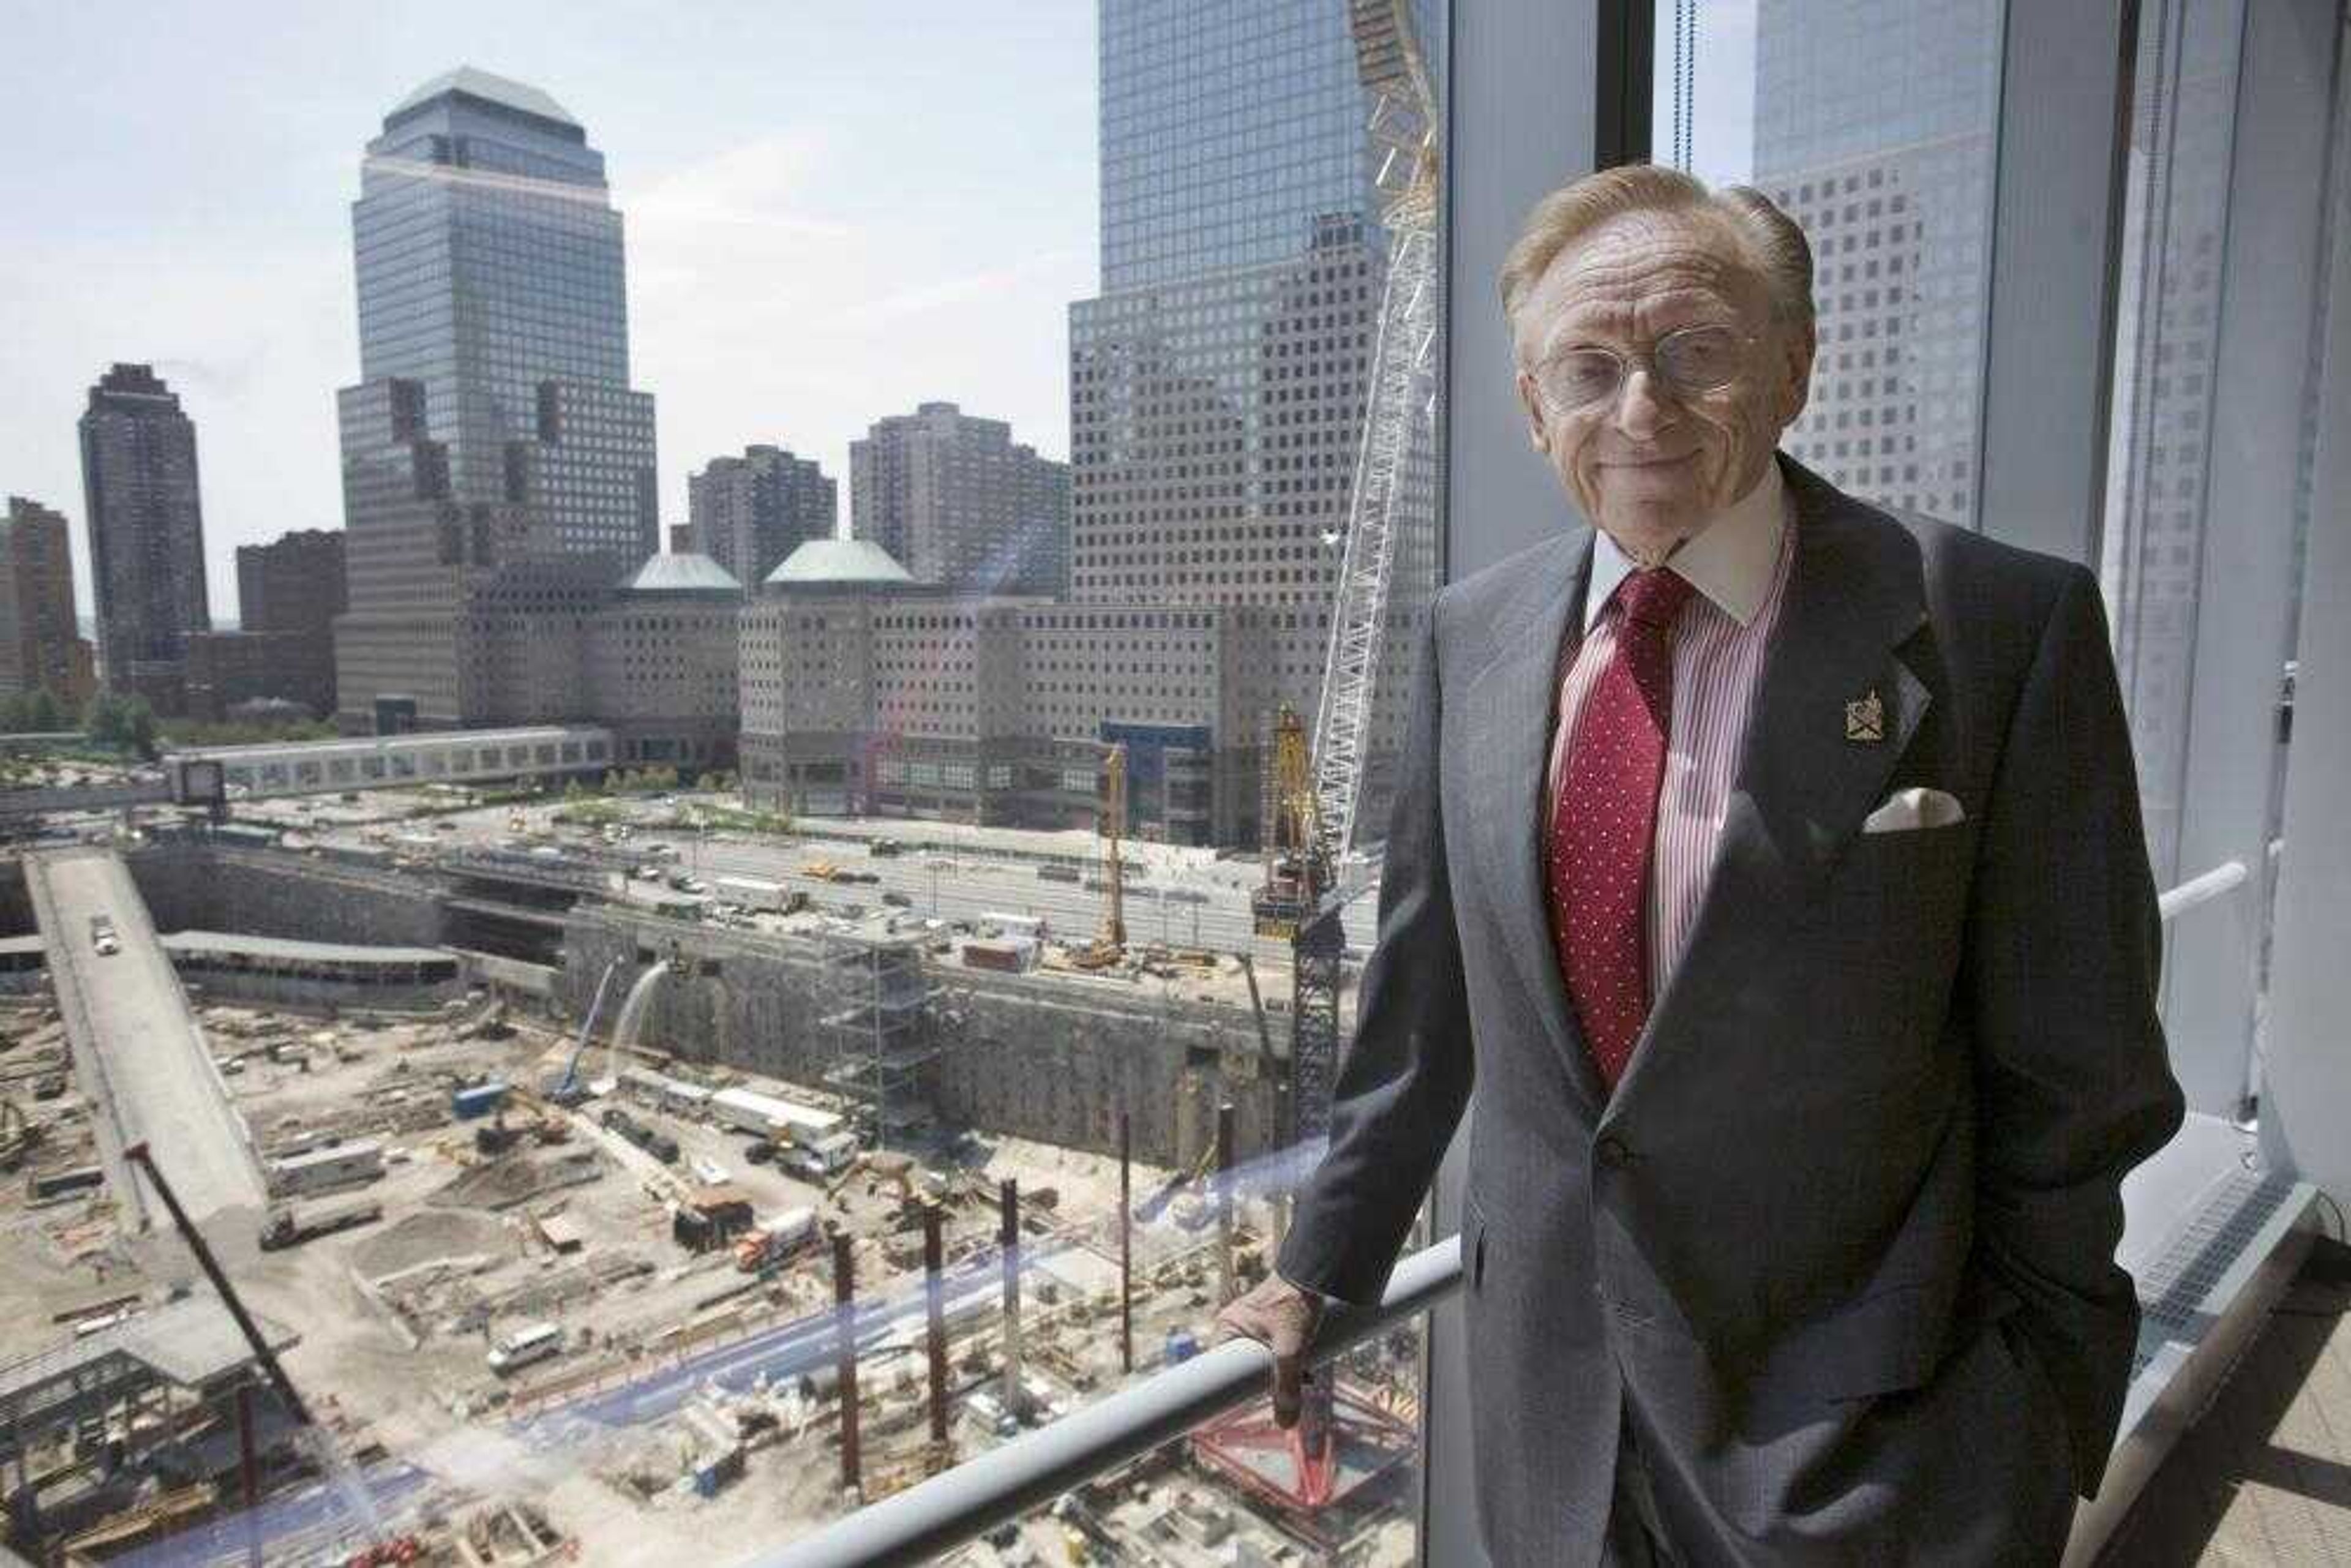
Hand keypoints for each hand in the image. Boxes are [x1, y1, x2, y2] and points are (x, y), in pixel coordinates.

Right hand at [1212, 1272, 1323, 1427]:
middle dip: (1266, 1381)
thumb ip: (1287, 1386)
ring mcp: (1252, 1322)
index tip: (1243, 1408)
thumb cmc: (1296, 1303)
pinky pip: (1272, 1348)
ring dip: (1281, 1371)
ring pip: (1261, 1359)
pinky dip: (1287, 1358)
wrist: (1315, 1271)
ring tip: (1305, 1376)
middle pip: (1243, 1367)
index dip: (1230, 1391)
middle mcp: (1235, 1324)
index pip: (1218, 1369)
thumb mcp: (1292, 1350)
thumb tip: (1284, 1423)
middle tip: (1287, 1390)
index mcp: (1227, 1328)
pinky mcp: (1271, 1320)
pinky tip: (1308, 1364)